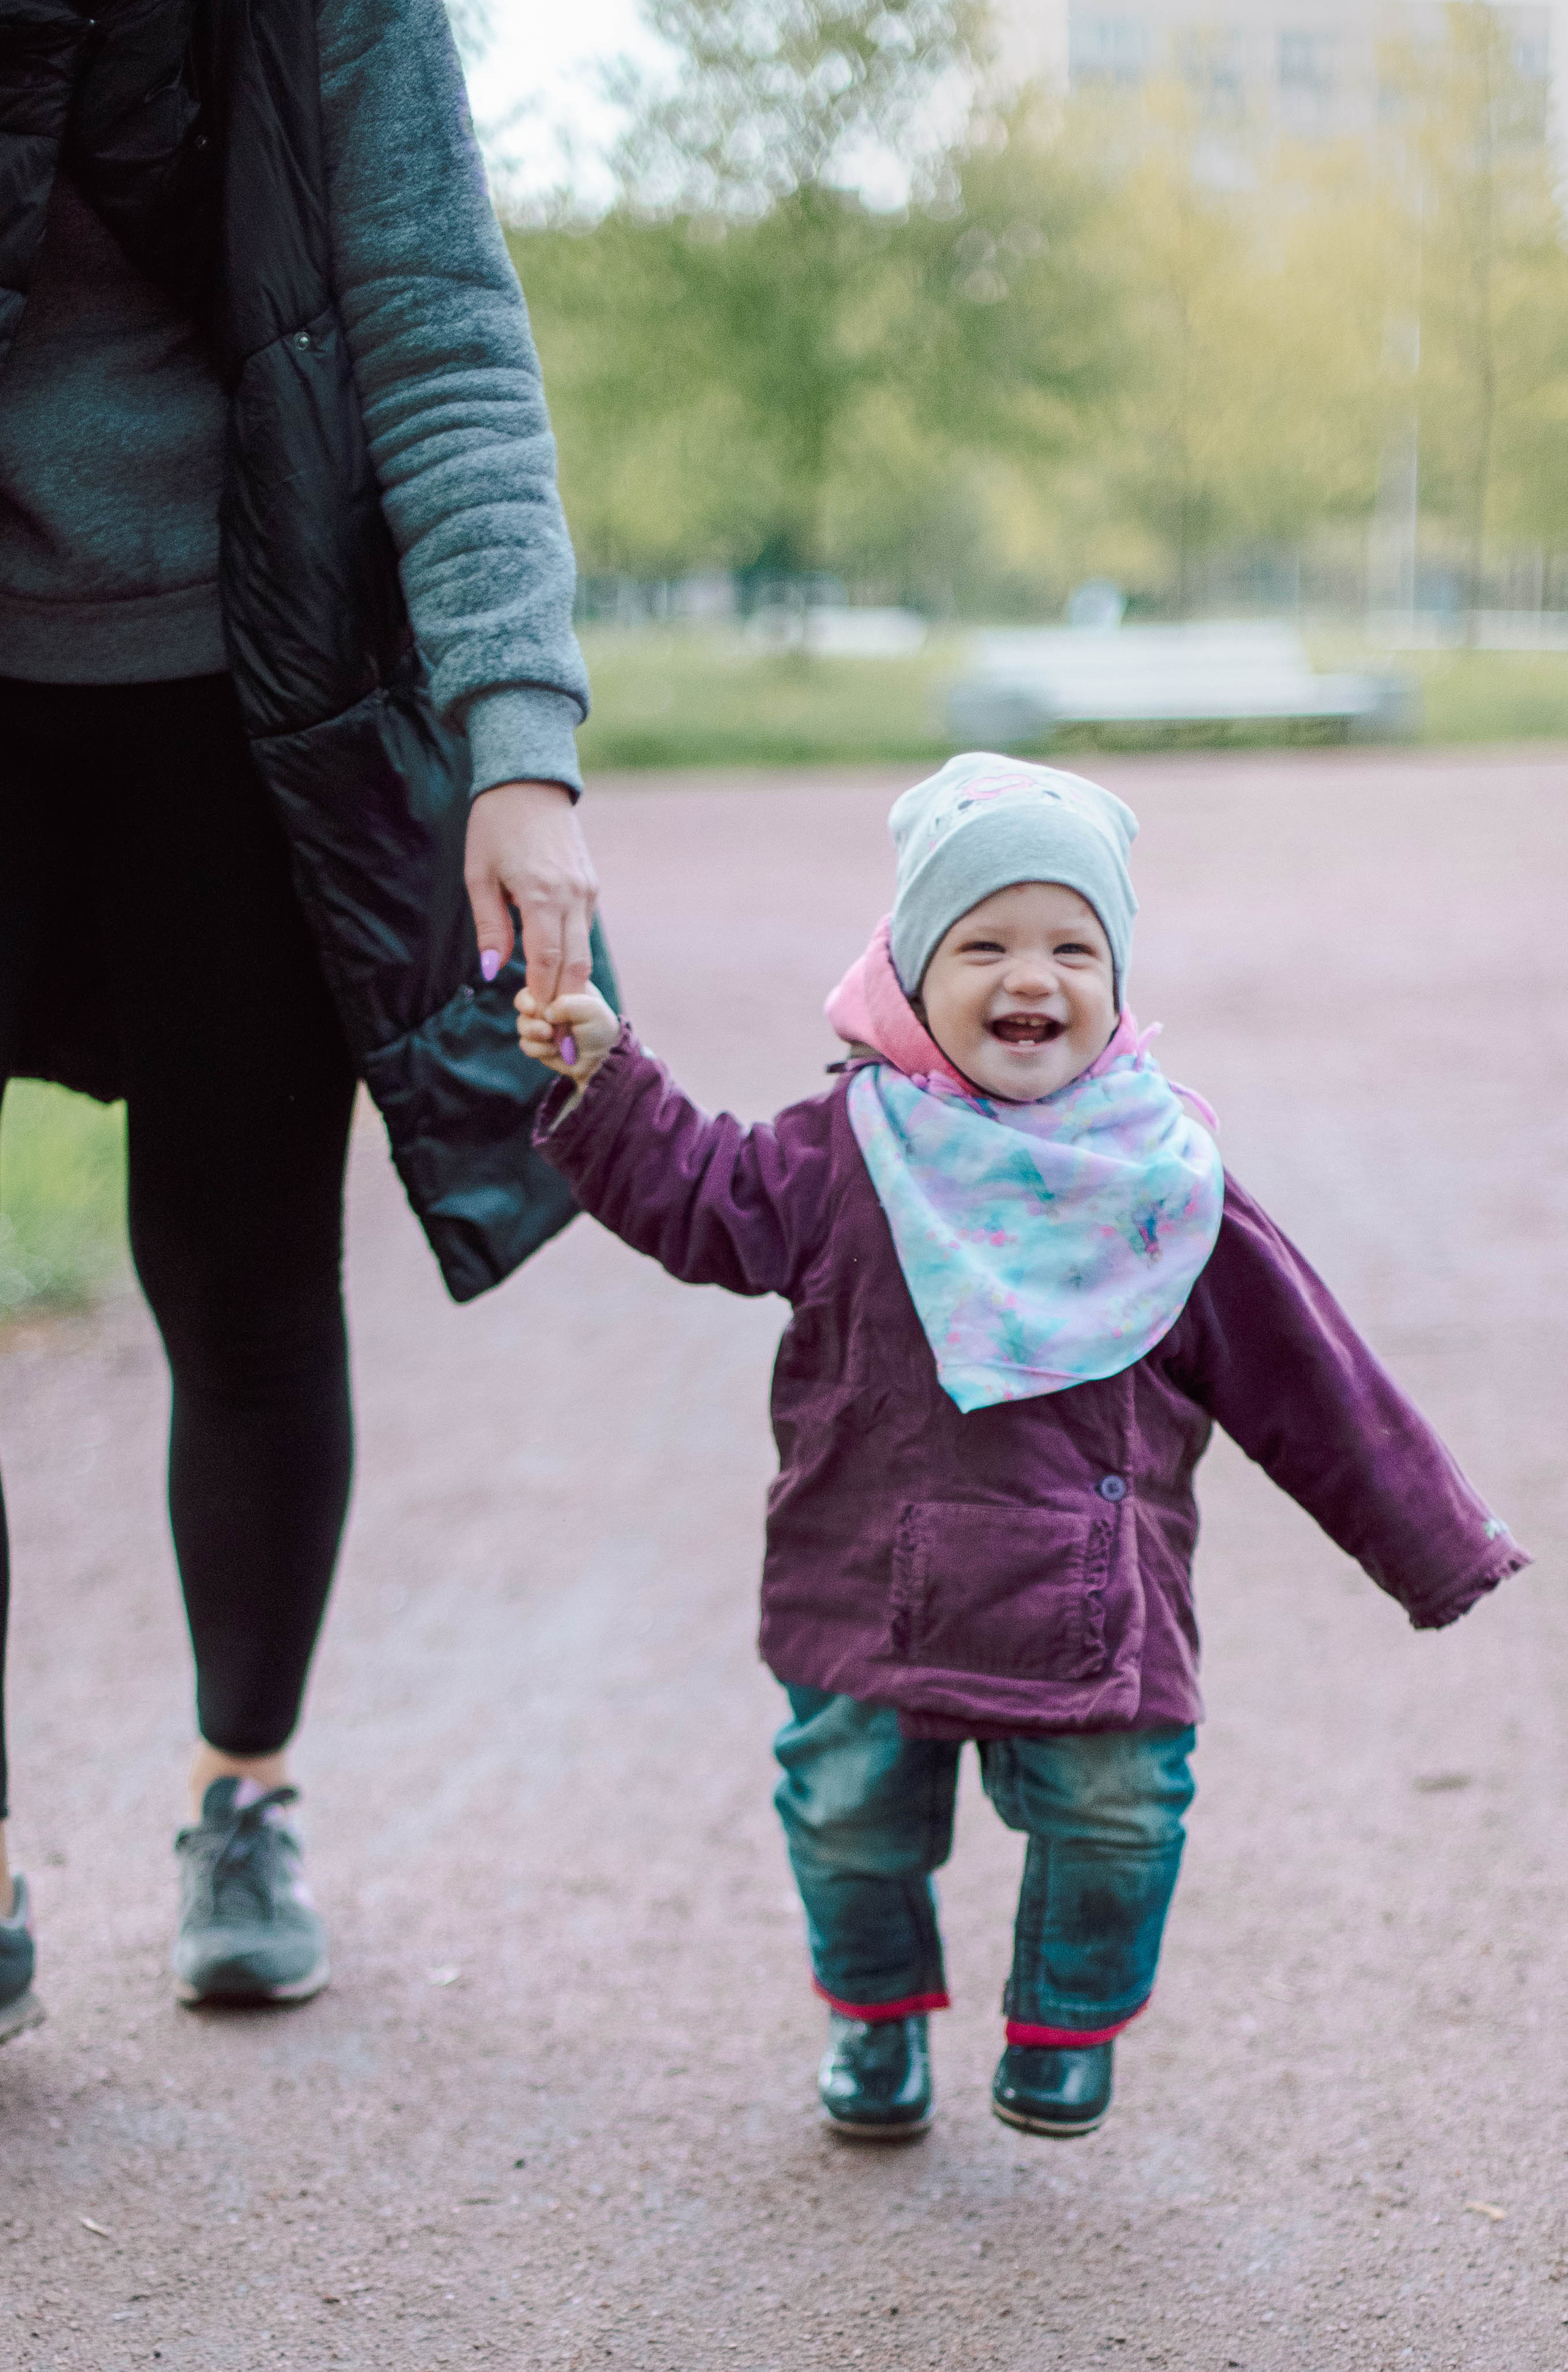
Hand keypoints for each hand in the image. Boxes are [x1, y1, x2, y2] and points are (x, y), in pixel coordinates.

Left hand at [464, 781, 598, 1005]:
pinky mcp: (591, 885)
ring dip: (570, 982)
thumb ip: (490, 926)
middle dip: (566, 1002)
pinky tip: (556, 971)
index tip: (539, 1024)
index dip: (545, 997)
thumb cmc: (496, 827)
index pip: (548, 962)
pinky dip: (572, 954)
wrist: (529, 783)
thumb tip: (493, 970)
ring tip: (554, 1011)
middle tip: (555, 1033)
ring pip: (584, 950)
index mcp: (542, 895)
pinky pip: (583, 929)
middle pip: (576, 965)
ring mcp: (587, 891)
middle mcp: (573, 896)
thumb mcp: (479, 875)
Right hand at [516, 984, 619, 1085]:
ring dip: (533, 1032)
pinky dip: (537, 1049)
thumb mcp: (592, 1010)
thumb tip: (547, 1013)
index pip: (537, 981)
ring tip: (550, 1038)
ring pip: (522, 1024)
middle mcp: (548, 1003)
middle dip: (529, 1015)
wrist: (601, 1059)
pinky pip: (526, 1044)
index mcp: (561, 986)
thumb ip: (569, 1005)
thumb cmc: (600, 1029)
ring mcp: (541, 1023)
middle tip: (546, 1029)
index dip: (531, 994)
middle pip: (524, 1002)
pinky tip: (554, 1051)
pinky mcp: (538, 1043)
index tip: (533, 1007)